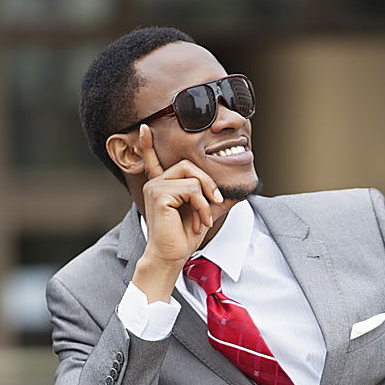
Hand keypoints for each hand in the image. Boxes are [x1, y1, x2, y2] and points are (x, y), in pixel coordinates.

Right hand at [133, 123, 223, 301]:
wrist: (172, 256)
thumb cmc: (183, 237)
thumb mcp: (203, 213)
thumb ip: (214, 199)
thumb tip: (239, 194)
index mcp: (162, 186)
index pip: (153, 160)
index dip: (148, 145)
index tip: (145, 127)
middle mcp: (156, 183)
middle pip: (189, 165)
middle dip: (208, 183)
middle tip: (217, 202)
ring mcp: (156, 187)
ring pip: (193, 179)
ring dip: (206, 201)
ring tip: (205, 219)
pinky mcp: (160, 195)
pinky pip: (192, 190)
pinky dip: (202, 206)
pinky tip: (200, 221)